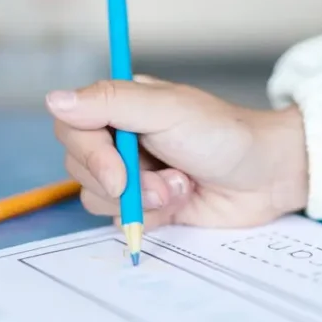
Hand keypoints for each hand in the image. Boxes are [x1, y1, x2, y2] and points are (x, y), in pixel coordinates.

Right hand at [47, 76, 308, 229]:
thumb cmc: (223, 133)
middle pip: (79, 167)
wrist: (267, 175)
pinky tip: (182, 201)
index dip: (90, 156)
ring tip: (181, 187)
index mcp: (120, 107)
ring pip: (97, 199)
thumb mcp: (167, 110)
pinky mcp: (146, 206)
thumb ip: (110, 103)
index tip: (120, 174)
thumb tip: (53, 99)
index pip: (72, 128)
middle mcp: (120, 139)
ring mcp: (132, 175)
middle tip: (168, 181)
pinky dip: (151, 217)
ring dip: (142, 200)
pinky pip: (121, 221)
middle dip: (125, 182)